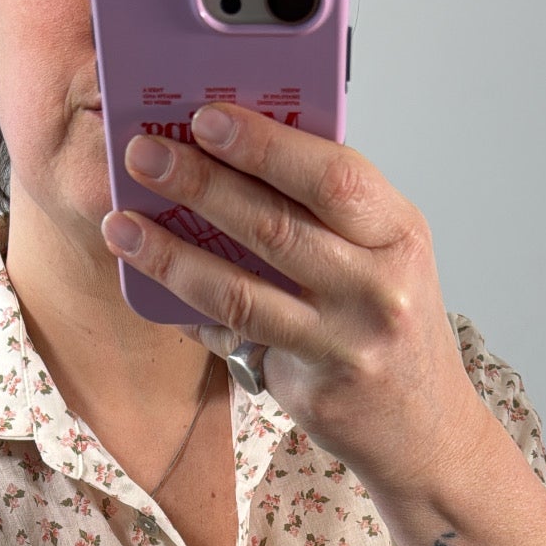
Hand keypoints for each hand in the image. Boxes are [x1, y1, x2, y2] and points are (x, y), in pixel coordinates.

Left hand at [102, 102, 487, 502]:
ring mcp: (347, 340)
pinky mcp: (314, 384)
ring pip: (244, 289)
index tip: (206, 118)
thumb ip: (326, 215)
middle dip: (201, 183)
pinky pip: (238, 339)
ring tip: (121, 225)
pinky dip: (191, 310)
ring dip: (172, 254)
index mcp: (399, 232)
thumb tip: (231, 160)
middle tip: (143, 155)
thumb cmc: (392, 326)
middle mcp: (380, 285)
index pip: (332, 174)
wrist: (424, 428)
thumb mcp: (383, 257)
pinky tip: (149, 287)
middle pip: (277, 225)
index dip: (266, 144)